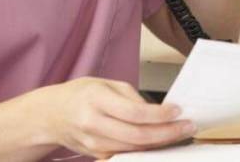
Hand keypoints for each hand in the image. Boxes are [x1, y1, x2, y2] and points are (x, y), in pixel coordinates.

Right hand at [35, 77, 193, 158]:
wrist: (52, 115)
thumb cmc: (81, 94)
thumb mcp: (106, 84)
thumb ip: (131, 98)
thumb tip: (157, 112)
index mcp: (96, 100)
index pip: (134, 112)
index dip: (160, 115)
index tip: (178, 110)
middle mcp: (93, 124)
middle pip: (137, 135)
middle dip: (167, 133)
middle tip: (188, 126)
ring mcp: (93, 143)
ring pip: (133, 148)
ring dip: (160, 143)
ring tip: (180, 133)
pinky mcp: (96, 155)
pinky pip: (126, 154)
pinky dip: (145, 149)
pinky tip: (160, 141)